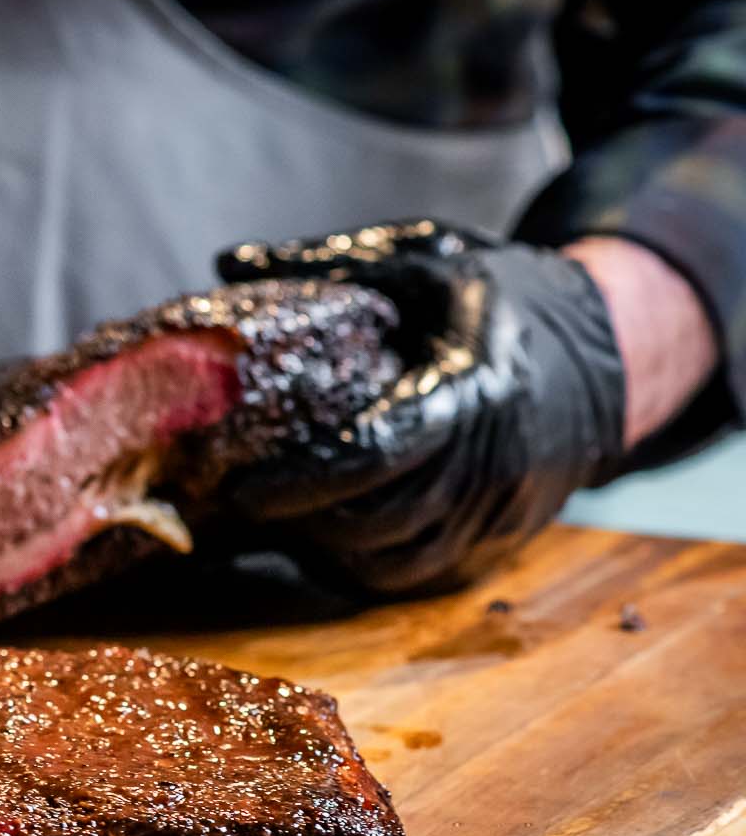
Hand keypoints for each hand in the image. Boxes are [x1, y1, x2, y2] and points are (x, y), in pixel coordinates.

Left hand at [213, 221, 626, 594]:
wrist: (607, 347)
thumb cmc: (498, 299)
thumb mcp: (426, 262)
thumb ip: (329, 263)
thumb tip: (228, 261)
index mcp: (471, 386)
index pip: (376, 453)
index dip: (302, 482)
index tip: (242, 489)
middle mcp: (495, 458)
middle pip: (382, 520)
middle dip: (304, 523)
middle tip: (247, 507)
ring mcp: (504, 507)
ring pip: (400, 560)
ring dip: (332, 552)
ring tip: (284, 524)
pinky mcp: (504, 537)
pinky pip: (425, 574)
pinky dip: (371, 567)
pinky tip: (331, 541)